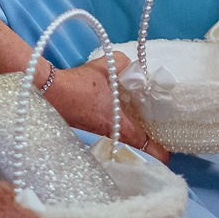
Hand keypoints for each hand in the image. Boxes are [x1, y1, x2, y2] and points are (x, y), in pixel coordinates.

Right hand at [43, 56, 167, 161]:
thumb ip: (124, 64)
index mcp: (120, 125)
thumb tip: (132, 66)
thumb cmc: (81, 85)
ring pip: (120, 132)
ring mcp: (96, 130)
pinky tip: (111, 101)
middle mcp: (110, 133)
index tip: (169, 152)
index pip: (146, 146)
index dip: (160, 152)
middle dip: (146, 135)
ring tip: (136, 109)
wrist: (48, 90)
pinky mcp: (85, 123)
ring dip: (128, 124)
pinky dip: (113, 117)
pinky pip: (107, 124)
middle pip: (134, 140)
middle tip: (155, 124)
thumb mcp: (107, 67)